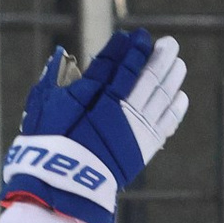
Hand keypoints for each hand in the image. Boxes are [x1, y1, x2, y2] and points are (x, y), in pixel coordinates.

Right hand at [3, 29, 187, 222]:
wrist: (64, 184)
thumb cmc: (46, 146)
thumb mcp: (43, 108)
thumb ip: (53, 80)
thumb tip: (59, 55)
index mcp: (94, 92)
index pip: (115, 62)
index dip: (126, 48)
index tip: (134, 37)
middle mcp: (120, 104)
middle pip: (146, 73)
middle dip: (158, 55)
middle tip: (168, 43)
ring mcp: (136, 124)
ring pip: (162, 92)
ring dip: (172, 76)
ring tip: (179, 63)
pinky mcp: (145, 145)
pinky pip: (167, 120)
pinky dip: (176, 106)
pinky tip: (180, 96)